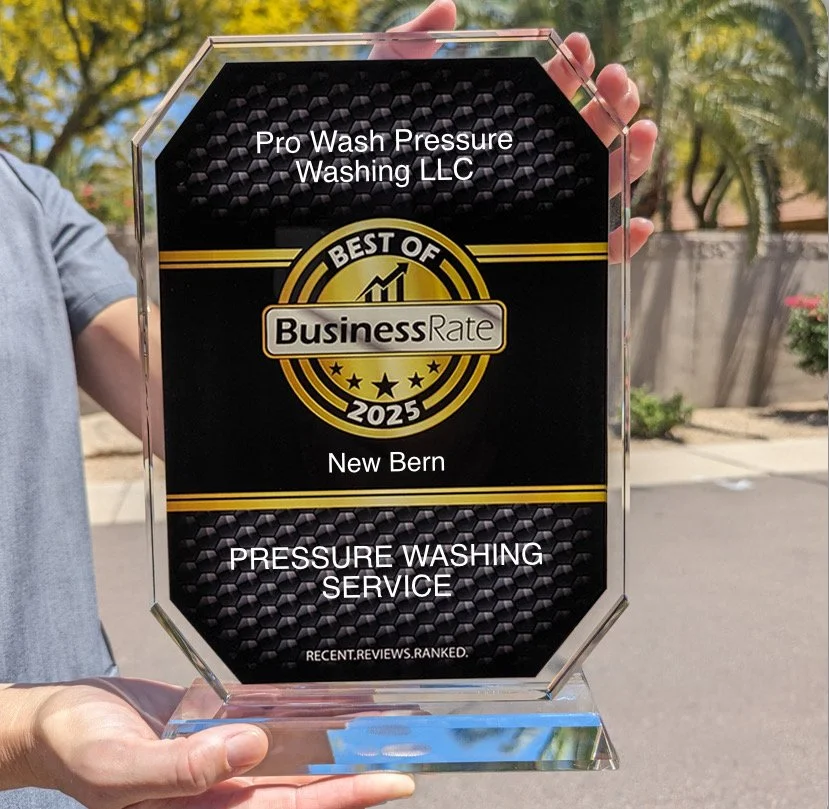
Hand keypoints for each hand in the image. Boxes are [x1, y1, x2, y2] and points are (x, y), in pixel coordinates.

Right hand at [21, 678, 414, 808]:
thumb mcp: (120, 770)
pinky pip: (267, 732)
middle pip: (301, 794)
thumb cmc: (78, 749)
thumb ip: (183, 770)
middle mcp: (221, 795)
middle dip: (354, 783)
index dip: (340, 801)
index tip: (390, 784)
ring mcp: (221, 766)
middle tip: (406, 766)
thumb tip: (251, 749)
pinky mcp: (215, 735)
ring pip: (290, 765)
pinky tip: (326, 713)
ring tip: (380, 739)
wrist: (58, 720)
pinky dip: (299, 724)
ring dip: (333, 755)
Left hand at [373, 0, 656, 257]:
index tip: (575, 48)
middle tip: (615, 81)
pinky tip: (636, 223)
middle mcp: (523, 172)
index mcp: (499, 132)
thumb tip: (449, 8)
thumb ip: (409, 42)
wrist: (349, 227)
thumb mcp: (382, 92)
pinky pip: (588, 259)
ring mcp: (535, 215)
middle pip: (587, 137)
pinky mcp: (538, 261)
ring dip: (631, 155)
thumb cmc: (361, 162)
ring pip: (600, 189)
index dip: (573, 69)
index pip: (550, 97)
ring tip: (640, 126)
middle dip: (612, 102)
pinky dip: (622, 243)